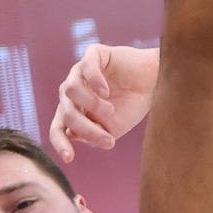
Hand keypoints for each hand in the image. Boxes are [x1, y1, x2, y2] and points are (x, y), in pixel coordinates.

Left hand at [48, 44, 158, 162]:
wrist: (155, 83)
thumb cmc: (132, 107)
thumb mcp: (112, 129)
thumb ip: (92, 135)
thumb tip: (72, 134)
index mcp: (74, 110)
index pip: (57, 128)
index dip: (60, 144)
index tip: (70, 158)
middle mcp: (72, 91)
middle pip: (66, 112)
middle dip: (86, 129)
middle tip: (109, 140)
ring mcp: (80, 71)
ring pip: (70, 90)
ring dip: (91, 106)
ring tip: (110, 111)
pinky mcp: (93, 54)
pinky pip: (86, 67)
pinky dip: (95, 82)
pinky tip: (107, 92)